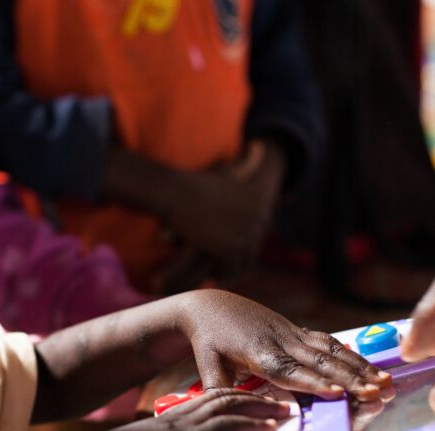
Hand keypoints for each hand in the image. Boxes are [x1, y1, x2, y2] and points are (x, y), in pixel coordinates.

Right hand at [90, 388, 286, 430]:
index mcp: (172, 418)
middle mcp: (183, 417)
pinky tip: (269, 429)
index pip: (209, 399)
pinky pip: (227, 430)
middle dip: (255, 398)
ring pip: (231, 408)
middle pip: (226, 398)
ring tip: (285, 411)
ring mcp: (187, 427)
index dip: (235, 397)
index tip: (254, 398)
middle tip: (280, 401)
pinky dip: (252, 427)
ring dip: (261, 409)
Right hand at [163, 140, 284, 272]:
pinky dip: (221, 276)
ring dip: (231, 273)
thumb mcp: (228, 171)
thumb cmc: (195, 182)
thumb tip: (261, 145)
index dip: (246, 247)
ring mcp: (245, 233)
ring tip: (217, 280)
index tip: (233, 258)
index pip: (258, 233)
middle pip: (252, 249)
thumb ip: (246, 164)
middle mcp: (259, 217)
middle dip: (240, 264)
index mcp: (261, 202)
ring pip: (242, 262)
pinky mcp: (229, 248)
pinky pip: (229, 268)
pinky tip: (210, 281)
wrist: (173, 192)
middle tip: (226, 275)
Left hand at [178, 290, 390, 400]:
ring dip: (359, 366)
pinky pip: (329, 342)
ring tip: (384, 382)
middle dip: (351, 378)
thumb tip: (233, 417)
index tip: (337, 393)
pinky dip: (352, 354)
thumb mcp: (207, 366)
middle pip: (320, 362)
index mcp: (260, 354)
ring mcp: (293, 334)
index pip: (290, 371)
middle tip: (376, 392)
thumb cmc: (209, 340)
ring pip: (331, 350)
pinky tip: (371, 367)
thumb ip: (221, 392)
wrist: (211, 306)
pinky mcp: (298, 331)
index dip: (314, 383)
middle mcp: (282, 342)